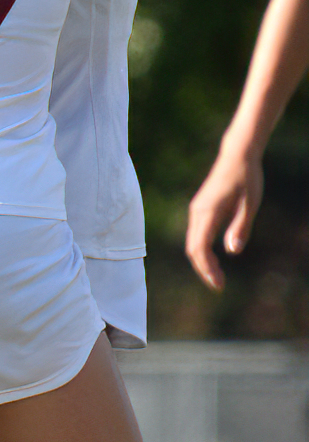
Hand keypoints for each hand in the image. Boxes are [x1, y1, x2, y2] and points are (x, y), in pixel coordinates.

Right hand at [186, 138, 263, 290]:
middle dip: (204, 269)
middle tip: (219, 286)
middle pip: (192, 248)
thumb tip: (231, 251)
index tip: (219, 284)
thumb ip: (240, 227)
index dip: (207, 269)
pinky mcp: (201, 209)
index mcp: (208, 212)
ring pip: (192, 242)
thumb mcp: (250, 204)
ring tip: (218, 276)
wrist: (237, 155)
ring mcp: (197, 210)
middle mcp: (197, 213)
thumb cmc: (247, 179)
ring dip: (203, 261)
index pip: (199, 248)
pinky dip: (203, 250)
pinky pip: (196, 235)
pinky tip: (215, 258)